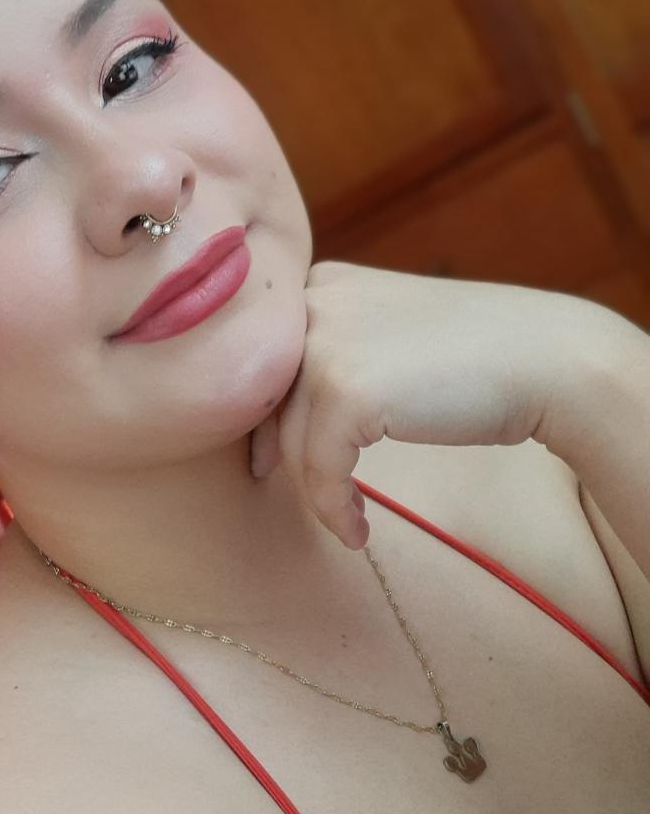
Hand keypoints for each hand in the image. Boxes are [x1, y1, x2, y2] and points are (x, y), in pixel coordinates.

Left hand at [249, 261, 583, 548]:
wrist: (547, 360)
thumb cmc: (477, 359)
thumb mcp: (391, 335)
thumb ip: (338, 356)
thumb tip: (280, 421)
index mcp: (324, 284)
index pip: (268, 361)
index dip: (266, 417)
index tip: (272, 460)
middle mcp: (316, 304)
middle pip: (271, 401)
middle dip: (283, 455)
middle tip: (300, 493)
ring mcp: (326, 345)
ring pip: (293, 441)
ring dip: (318, 492)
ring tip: (349, 521)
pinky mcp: (345, 390)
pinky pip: (319, 469)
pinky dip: (334, 508)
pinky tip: (357, 529)